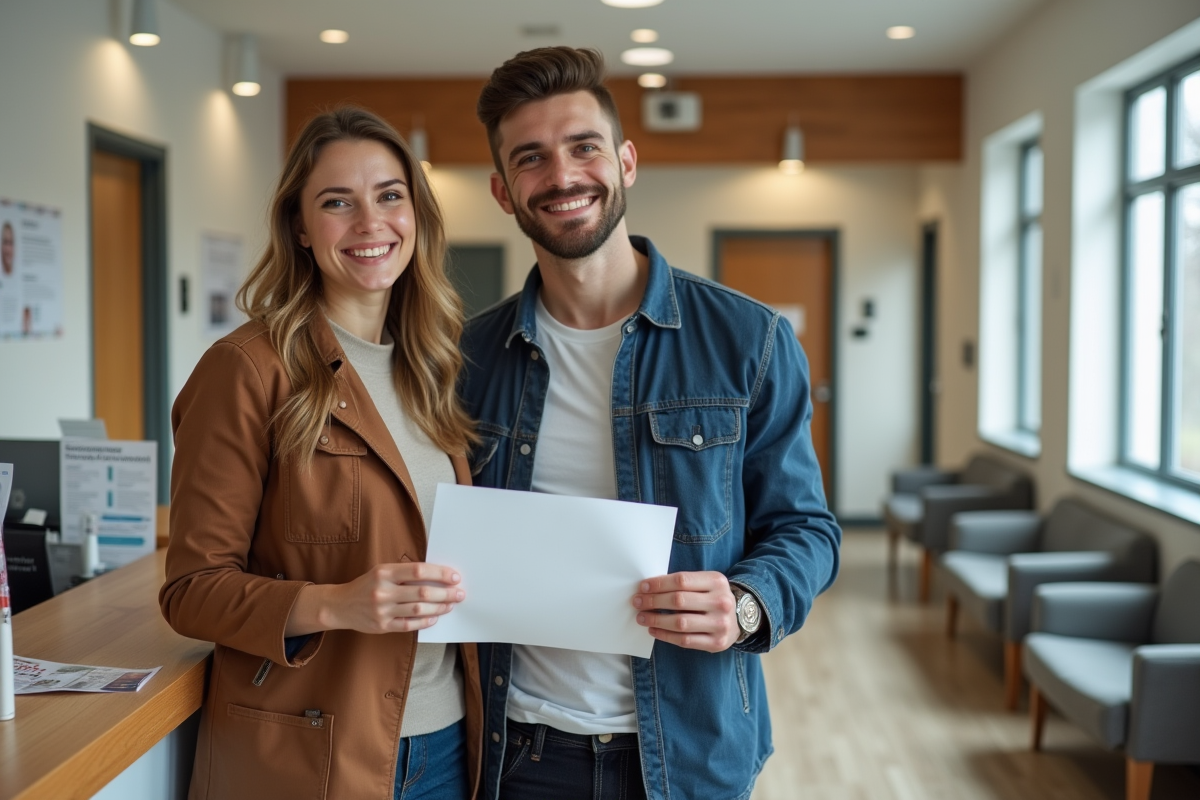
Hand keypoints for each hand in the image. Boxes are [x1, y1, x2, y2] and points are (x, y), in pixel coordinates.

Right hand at [286, 562, 463, 635]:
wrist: (340, 605)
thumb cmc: (367, 585)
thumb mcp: (382, 571)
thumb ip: (405, 573)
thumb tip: (437, 575)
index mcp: (384, 572)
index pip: (418, 571)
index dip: (439, 573)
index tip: (454, 577)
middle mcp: (383, 591)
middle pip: (422, 592)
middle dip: (445, 593)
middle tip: (460, 593)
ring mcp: (382, 610)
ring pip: (418, 609)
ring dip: (439, 607)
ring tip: (451, 605)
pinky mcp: (382, 626)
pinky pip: (409, 625)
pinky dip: (425, 621)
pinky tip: (435, 617)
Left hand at [632, 571, 738, 652]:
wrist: (739, 618)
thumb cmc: (713, 597)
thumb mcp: (706, 583)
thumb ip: (684, 583)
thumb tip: (649, 587)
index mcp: (716, 581)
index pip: (681, 580)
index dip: (659, 584)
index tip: (642, 587)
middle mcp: (721, 602)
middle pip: (679, 601)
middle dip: (653, 601)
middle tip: (637, 602)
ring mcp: (720, 624)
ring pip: (680, 622)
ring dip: (656, 620)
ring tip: (642, 617)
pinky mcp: (717, 643)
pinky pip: (685, 640)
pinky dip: (665, 635)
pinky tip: (654, 630)